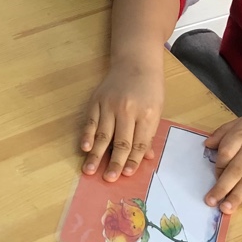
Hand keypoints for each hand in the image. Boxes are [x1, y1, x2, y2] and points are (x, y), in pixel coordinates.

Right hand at [81, 55, 164, 180]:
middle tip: (108, 179)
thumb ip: (149, 134)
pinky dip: (87, 135)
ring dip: (96, 155)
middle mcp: (127, 110)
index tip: (127, 175)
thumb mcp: (156, 110)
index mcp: (147, 114)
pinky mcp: (96, 100)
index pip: (139, 143)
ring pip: (103, 135)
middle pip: (121, 142)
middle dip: (114, 163)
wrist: (135, 62)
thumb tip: (145, 158)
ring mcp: (110, 105)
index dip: (133, 161)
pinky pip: (91, 121)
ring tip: (90, 170)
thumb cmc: (150, 88)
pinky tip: (85, 148)